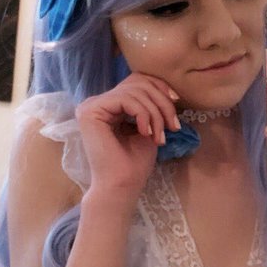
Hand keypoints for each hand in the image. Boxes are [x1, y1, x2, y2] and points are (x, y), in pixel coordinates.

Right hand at [75, 73, 180, 203]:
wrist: (122, 186)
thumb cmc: (135, 164)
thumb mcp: (149, 126)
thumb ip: (151, 105)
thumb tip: (168, 90)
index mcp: (110, 105)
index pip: (137, 81)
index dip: (160, 88)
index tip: (176, 106)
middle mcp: (97, 103)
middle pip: (137, 82)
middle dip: (161, 103)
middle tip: (172, 127)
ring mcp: (91, 106)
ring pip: (134, 91)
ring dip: (155, 114)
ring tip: (159, 136)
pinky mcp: (90, 112)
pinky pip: (125, 99)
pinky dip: (143, 114)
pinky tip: (145, 133)